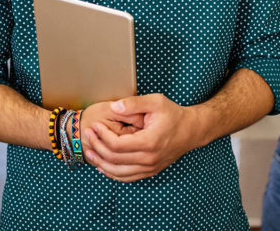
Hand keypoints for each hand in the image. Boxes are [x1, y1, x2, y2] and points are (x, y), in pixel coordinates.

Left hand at [81, 93, 196, 181]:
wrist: (191, 130)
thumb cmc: (173, 114)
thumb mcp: (155, 102)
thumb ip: (134, 103)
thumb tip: (114, 106)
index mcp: (149, 142)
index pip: (116, 145)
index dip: (101, 136)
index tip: (94, 125)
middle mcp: (149, 158)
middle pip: (114, 159)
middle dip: (97, 146)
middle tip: (88, 134)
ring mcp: (150, 167)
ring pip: (118, 173)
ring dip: (101, 163)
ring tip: (89, 151)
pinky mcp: (150, 171)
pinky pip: (127, 177)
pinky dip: (112, 173)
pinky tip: (102, 165)